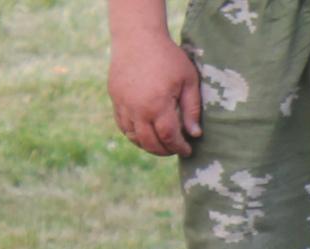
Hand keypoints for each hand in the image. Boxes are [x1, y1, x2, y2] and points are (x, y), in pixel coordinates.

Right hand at [107, 28, 202, 156]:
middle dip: (164, 151)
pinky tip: (146, 132)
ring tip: (161, 143)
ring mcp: (123, 104)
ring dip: (148, 145)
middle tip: (175, 149)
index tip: (187, 150)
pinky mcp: (115, 98)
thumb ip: (192, 109)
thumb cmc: (168, 57)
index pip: (169, 137)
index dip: (179, 147)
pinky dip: (134, 134)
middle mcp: (137, 108)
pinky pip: (122, 125)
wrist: (137, 36)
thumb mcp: (188, 80)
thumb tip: (194, 134)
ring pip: (133, 137)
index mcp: (157, 104)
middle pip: (150, 143)